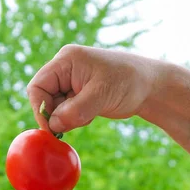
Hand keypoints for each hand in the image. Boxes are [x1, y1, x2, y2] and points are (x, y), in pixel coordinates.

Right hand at [27, 44, 160, 132]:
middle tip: (77, 122)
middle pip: (44, 98)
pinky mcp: (77, 94)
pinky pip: (65, 112)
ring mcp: (71, 82)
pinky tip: (92, 114)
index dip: (40, 108)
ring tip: (90, 114)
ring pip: (55, 108)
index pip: (38, 86)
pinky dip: (75, 119)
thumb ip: (75, 111)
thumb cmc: (129, 83)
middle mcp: (65, 69)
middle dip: (57, 114)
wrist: (151, 86)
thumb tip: (53, 125)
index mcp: (66, 60)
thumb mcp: (101, 96)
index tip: (51, 128)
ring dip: (67, 118)